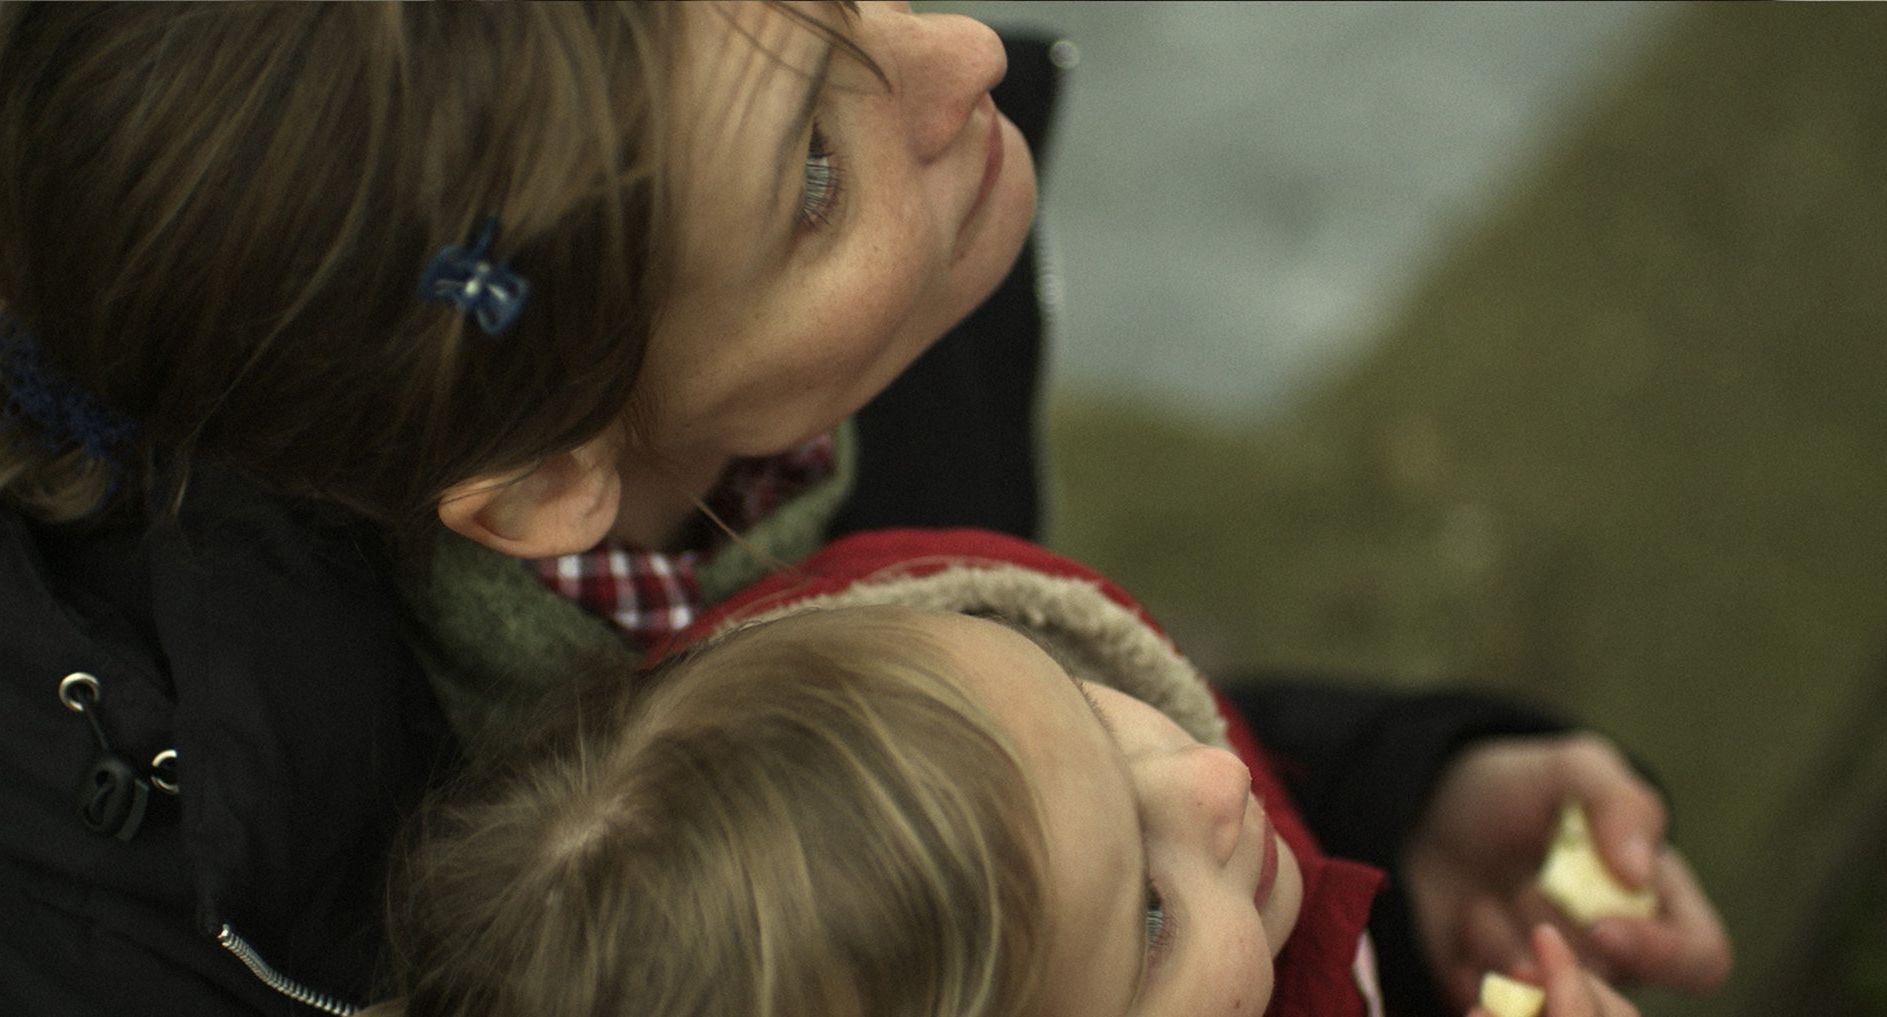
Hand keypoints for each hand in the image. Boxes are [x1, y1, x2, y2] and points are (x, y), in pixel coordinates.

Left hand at [1404, 734, 1731, 1007]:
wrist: (1434, 812)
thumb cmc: (1520, 790)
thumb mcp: (1571, 770)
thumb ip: (1617, 804)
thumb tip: (1640, 869)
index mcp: (1659, 906)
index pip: (1699, 958)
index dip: (1661, 953)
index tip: (1600, 926)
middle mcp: (1617, 959)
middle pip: (1622, 1000)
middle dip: (1565, 966)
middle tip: (1517, 912)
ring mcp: (1560, 984)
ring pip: (1555, 1008)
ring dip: (1509, 957)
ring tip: (1476, 906)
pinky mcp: (1506, 1001)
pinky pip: (1500, 1015)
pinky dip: (1470, 979)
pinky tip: (1456, 929)